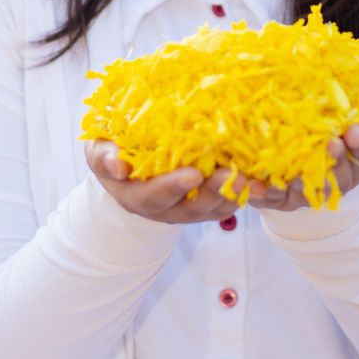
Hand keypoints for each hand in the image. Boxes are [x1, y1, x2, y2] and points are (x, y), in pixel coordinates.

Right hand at [85, 140, 243, 224]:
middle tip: (231, 174)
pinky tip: (259, 179)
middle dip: (212, 192)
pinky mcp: (207, 203)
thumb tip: (118, 165)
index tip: (192, 174)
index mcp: (136, 195)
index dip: (172, 187)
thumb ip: (104, 156)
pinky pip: (227, 203)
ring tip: (252, 179)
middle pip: (191, 209)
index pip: (154, 195)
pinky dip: (243, 193)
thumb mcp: (98, 149)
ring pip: (214, 209)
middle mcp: (165, 208)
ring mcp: (188, 208)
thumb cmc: (112, 148)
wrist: (127, 165)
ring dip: (234, 195)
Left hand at [246, 117, 358, 211]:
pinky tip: (247, 182)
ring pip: (302, 189)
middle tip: (331, 141)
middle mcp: (331, 183)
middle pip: (336, 174)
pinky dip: (256, 191)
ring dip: (297, 179)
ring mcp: (304, 194)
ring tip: (292, 169)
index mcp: (355, 165)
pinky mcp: (276, 201)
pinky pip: (266, 198)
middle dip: (335, 158)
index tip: (356, 130)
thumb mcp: (354, 134)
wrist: (303, 179)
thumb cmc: (331, 145)